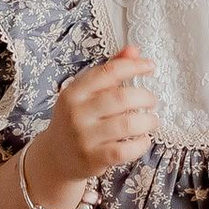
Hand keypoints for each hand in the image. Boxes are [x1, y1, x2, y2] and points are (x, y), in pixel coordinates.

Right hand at [27, 47, 157, 195]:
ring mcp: (84, 137)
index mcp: (74, 92)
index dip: (134, 66)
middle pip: (121, 98)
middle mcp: (77, 112)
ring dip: (147, 121)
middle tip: (152, 101)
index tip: (150, 66)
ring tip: (152, 121)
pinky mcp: (93, 158)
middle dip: (145, 97)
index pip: (108, 71)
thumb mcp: (86, 93)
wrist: (56, 156)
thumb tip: (134, 50)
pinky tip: (144, 140)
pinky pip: (124, 150)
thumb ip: (109, 71)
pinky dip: (141, 144)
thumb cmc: (77, 120)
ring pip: (127, 125)